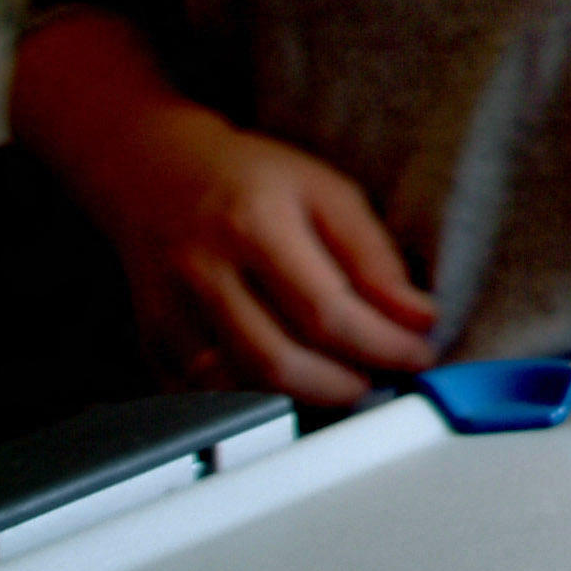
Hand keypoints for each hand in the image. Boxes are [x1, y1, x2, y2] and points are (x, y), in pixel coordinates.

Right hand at [83, 106, 436, 408]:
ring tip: (344, 379)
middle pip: (278, 362)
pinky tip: (291, 382)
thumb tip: (417, 318)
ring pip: (240, 387)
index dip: (381, 344)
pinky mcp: (150, 340)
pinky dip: (256, 400)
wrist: (156, 171)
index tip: (419, 353)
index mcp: (253, 226)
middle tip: (383, 376)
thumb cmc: (253, 179)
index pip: (326, 311)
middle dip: (344, 384)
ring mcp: (167, 312)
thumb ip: (373, 256)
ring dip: (303, 398)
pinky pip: (205, 393)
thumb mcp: (329, 192)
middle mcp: (203, 274)